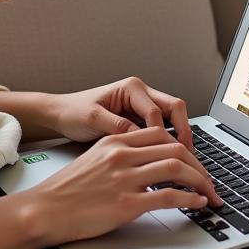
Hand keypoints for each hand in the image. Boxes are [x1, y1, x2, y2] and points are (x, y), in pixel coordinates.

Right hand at [19, 126, 222, 245]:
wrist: (45, 209)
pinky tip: (197, 203)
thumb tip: (147, 163)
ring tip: (209, 193)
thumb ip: (120, 155)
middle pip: (175, 148)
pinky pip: (168, 196)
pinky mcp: (126, 203)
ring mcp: (124, 178)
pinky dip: (189, 199)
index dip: (184, 146)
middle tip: (209, 180)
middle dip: (199, 165)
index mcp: (114, 141)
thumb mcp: (94, 159)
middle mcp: (122, 155)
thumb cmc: (67, 190)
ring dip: (200, 181)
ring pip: (176, 168)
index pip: (160, 134)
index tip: (194, 162)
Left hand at [46, 75, 194, 152]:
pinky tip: (167, 159)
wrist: (61, 115)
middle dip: (183, 131)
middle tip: (187, 155)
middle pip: (174, 108)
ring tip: (183, 159)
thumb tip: (140, 137)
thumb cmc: (73, 112)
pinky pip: (161, 128)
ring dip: (178, 136)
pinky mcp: (139, 119)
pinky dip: (166, 142)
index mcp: (131, 88)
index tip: (165, 153)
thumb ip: (118, 126)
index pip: (156, 111)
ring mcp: (141, 106)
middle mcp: (140, 94)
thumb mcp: (93, 118)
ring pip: (171, 118)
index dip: (162, 133)